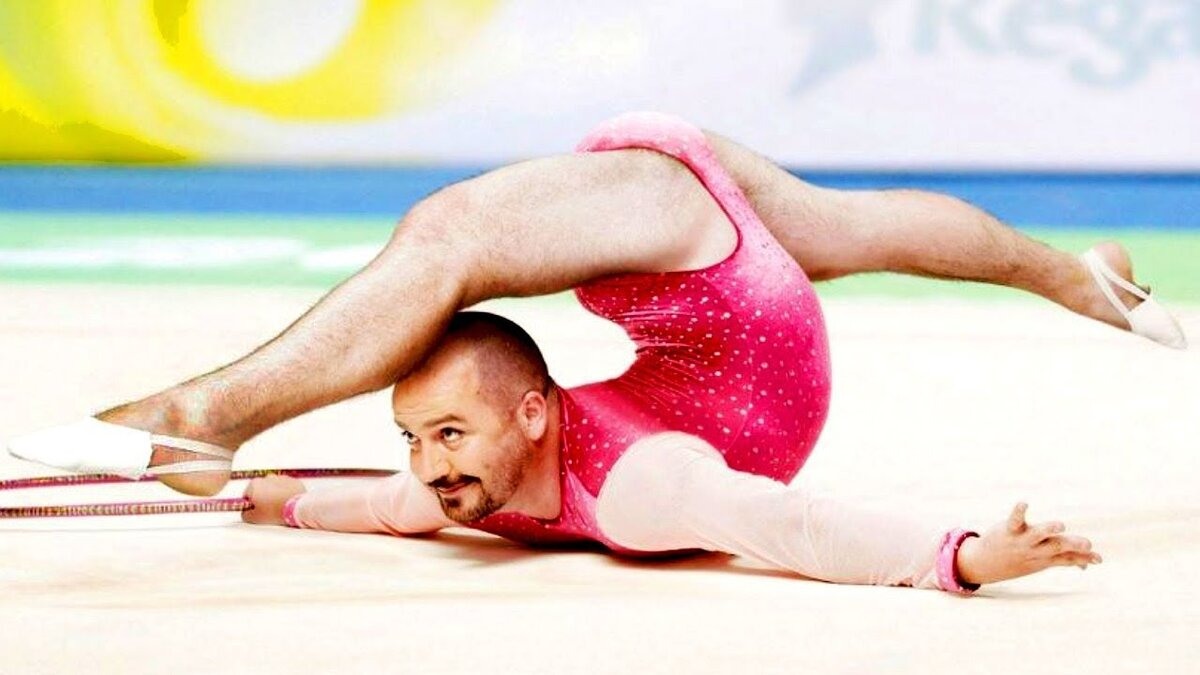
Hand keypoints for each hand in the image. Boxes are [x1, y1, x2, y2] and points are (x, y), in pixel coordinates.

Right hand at [241, 474, 305, 525]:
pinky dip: (286, 494)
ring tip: (279, 508)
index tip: (257, 512)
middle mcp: (267, 478)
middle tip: (269, 511)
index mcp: (254, 484)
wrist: (297, 508)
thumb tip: (246, 512)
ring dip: (275, 496)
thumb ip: (245, 514)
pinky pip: (286, 488)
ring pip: (274, 488)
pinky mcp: (293, 481)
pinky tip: (288, 503)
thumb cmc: (274, 512)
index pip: (247, 496)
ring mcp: (282, 478)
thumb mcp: (254, 518)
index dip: (251, 506)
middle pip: (261, 490)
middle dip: (263, 499)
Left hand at [955, 502, 1101, 585]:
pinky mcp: (1008, 530)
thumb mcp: (1041, 562)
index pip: (1066, 559)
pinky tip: (1024, 503)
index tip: (1099, 559)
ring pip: (1037, 535)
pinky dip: (1019, 511)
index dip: (1082, 558)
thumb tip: (1085, 565)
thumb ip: (1065, 560)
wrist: (984, 565)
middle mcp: (1035, 551)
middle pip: (1056, 547)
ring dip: (1048, 530)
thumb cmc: (1018, 560)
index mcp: (1045, 558)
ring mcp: (1021, 541)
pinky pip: (1014, 520)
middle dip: (1072, 545)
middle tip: (1087, 544)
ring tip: (1060, 525)